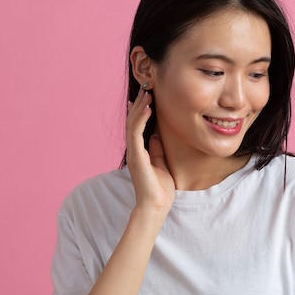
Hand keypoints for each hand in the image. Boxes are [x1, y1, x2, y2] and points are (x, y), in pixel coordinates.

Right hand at [125, 88, 174, 218]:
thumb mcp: (161, 163)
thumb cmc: (160, 188)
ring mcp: (134, 153)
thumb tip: (155, 136)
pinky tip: (147, 108)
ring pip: (132, 124)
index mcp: (139, 152)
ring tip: (146, 94)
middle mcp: (134, 150)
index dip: (140, 111)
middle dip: (139, 105)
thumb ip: (156, 150)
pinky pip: (136, 133)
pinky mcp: (136, 156)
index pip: (137, 127)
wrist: (156, 205)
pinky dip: (141, 119)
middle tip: (146, 89)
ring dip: (139, 108)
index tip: (146, 97)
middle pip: (133, 122)